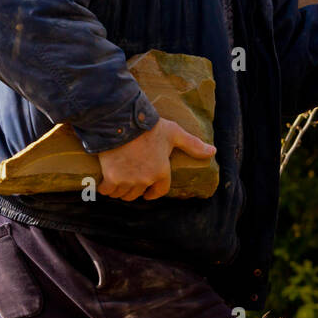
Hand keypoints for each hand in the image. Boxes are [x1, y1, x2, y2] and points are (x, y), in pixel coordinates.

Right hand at [97, 119, 215, 200]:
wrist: (121, 122)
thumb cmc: (149, 127)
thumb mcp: (174, 133)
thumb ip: (193, 144)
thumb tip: (213, 151)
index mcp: (162, 171)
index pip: (159, 191)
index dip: (153, 193)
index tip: (148, 193)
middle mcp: (146, 179)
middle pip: (138, 195)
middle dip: (135, 190)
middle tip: (130, 181)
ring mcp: (128, 180)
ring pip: (123, 195)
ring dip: (120, 191)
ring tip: (118, 182)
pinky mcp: (111, 177)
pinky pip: (107, 191)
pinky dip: (105, 188)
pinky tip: (105, 182)